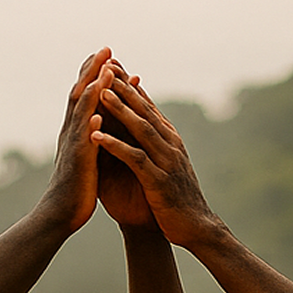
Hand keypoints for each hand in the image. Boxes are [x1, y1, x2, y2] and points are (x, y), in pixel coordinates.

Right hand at [34, 49, 115, 233]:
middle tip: (107, 48)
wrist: (60, 216)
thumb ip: (91, 135)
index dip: (94, 73)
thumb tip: (99, 117)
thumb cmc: (76, 188)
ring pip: (81, 113)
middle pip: (80, 94)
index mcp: (76, 131)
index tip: (107, 55)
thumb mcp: (86, 155)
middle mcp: (72, 133)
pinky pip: (83, 143)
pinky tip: (98, 114)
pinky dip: (90, 126)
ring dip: (93, 90)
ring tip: (106, 69)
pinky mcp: (77, 165)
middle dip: (93, 70)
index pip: (85, 95)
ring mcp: (73, 147)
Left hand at [92, 70, 223, 247]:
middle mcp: (171, 145)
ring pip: (141, 129)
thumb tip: (138, 125)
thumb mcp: (163, 165)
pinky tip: (97, 136)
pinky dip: (115, 146)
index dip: (130, 85)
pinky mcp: (159, 181)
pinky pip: (135, 159)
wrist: (195, 229)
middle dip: (124, 87)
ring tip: (101, 92)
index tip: (111, 64)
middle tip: (105, 65)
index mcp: (170, 139)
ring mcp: (167, 162)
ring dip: (120, 110)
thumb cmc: (175, 198)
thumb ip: (151, 144)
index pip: (148, 106)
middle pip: (145, 110)